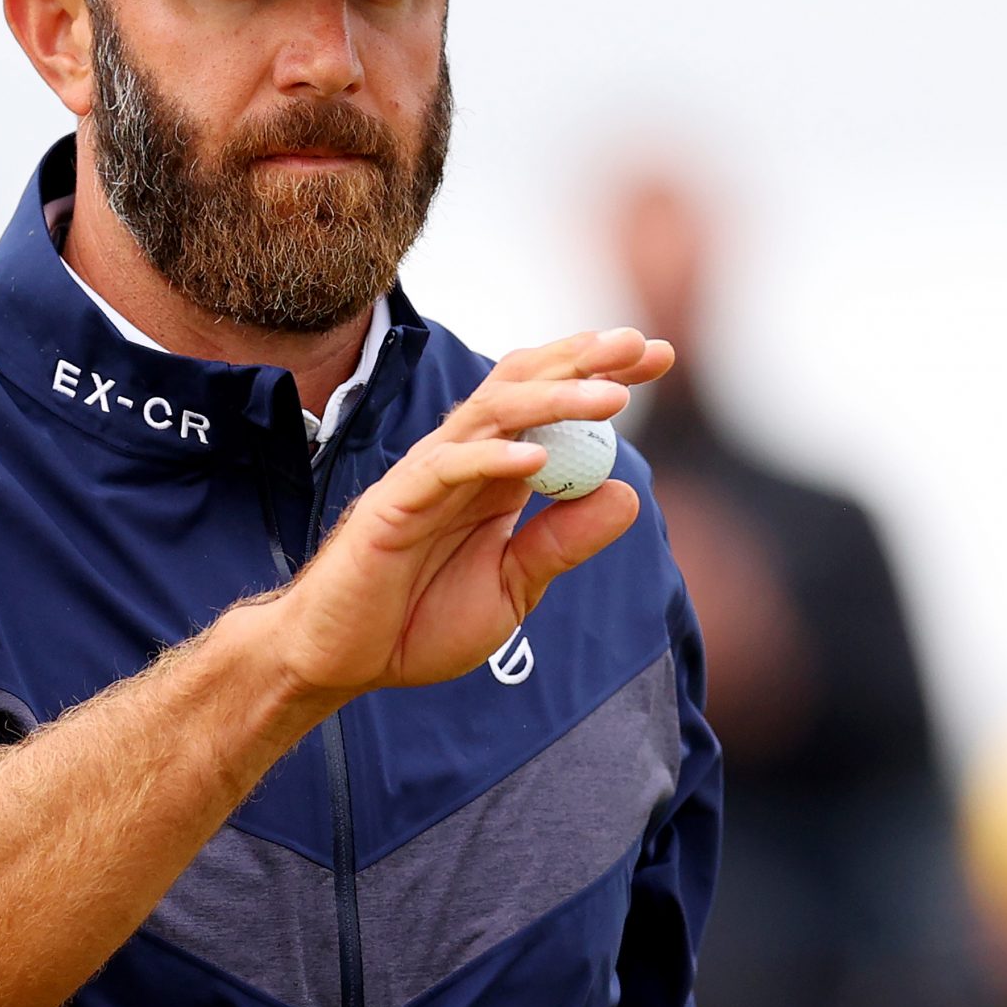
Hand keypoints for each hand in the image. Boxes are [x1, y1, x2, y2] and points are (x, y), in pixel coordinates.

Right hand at [269, 328, 674, 698]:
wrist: (344, 660)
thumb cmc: (419, 622)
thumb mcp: (513, 589)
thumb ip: (562, 543)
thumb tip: (626, 494)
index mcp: (495, 477)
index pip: (552, 406)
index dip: (602, 375)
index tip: (661, 357)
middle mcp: (464, 462)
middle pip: (523, 387)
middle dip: (582, 361)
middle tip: (641, 346)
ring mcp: (426, 477)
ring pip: (490, 415)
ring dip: (553, 401)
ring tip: (610, 398)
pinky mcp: (394, 505)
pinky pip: (444, 469)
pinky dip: (489, 459)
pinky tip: (534, 460)